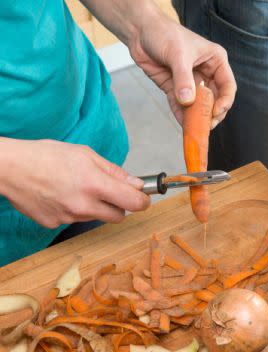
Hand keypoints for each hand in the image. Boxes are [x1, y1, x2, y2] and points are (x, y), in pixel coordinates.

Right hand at [0, 139, 150, 228]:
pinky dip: (73, 210)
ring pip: (95, 217)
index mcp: (94, 184)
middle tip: (108, 191)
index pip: (133, 203)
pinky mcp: (54, 224)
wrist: (10, 168)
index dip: (143, 201)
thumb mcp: (85, 154)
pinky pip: (74, 219)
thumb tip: (135, 184)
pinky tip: (60, 195)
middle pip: (118, 216)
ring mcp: (68, 217)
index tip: (143, 198)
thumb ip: (114, 172)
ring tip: (76, 187)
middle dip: (119, 206)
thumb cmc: (46, 155)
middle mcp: (83, 205)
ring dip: (94, 206)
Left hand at [128, 10, 235, 127]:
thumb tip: (188, 101)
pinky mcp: (175, 87)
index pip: (227, 86)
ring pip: (199, 104)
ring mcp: (191, 81)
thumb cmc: (164, 34)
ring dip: (197, 117)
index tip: (216, 112)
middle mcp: (207, 72)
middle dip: (212, 113)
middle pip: (215, 98)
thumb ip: (183, 79)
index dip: (224, 101)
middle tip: (206, 125)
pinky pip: (181, 105)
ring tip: (195, 130)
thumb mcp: (177, 55)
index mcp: (216, 61)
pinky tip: (183, 126)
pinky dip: (182, 116)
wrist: (139, 30)